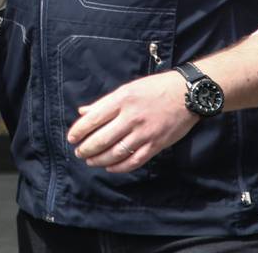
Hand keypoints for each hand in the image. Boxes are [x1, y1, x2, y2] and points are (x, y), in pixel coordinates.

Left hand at [66, 70, 198, 173]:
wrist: (187, 94)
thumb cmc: (154, 88)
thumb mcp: (127, 89)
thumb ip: (104, 103)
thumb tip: (82, 112)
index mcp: (121, 100)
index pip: (93, 119)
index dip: (79, 131)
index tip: (71, 139)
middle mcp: (131, 117)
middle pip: (102, 139)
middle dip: (86, 149)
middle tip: (79, 153)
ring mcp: (144, 133)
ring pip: (116, 152)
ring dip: (100, 160)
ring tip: (90, 161)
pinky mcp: (156, 144)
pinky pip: (135, 160)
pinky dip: (120, 167)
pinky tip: (110, 168)